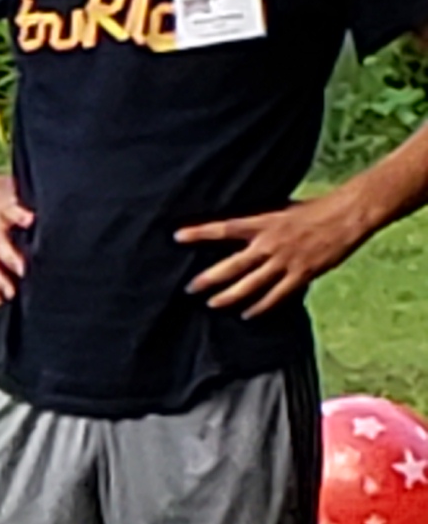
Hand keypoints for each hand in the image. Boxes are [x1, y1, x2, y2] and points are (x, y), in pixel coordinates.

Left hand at [179, 189, 376, 315]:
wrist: (348, 214)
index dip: (200, 233)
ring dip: (230, 296)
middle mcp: (270, 243)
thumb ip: (261, 222)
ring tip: (211, 304)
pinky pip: (277, 295)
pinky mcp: (302, 274)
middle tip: (189, 288)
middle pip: (233, 265)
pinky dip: (261, 306)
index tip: (177, 237)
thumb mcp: (281, 209)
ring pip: (251, 284)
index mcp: (263, 223)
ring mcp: (285, 260)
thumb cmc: (315, 209)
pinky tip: (248, 314)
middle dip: (209, 278)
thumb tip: (241, 228)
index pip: (224, 228)